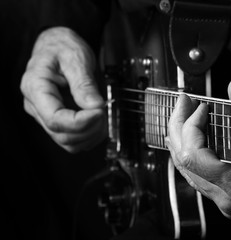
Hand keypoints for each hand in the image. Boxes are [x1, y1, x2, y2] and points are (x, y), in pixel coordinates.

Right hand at [20, 27, 106, 152]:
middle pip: (62, 135)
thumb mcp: (75, 58)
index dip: (81, 122)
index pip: (55, 119)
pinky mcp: (58, 120)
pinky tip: (99, 122)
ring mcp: (46, 115)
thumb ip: (84, 83)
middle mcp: (36, 106)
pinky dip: (89, 136)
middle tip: (105, 111)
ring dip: (91, 135)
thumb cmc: (62, 47)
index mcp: (35, 88)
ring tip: (103, 116)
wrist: (59, 44)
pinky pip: (73, 139)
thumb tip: (94, 106)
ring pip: (68, 142)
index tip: (100, 111)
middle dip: (89, 128)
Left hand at [166, 79, 230, 219]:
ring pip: (187, 172)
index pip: (193, 154)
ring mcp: (225, 202)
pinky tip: (191, 141)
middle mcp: (226, 197)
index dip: (190, 125)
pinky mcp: (227, 202)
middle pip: (183, 162)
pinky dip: (191, 154)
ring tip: (182, 117)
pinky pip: (197, 177)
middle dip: (178, 126)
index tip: (200, 106)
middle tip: (183, 103)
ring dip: (182, 140)